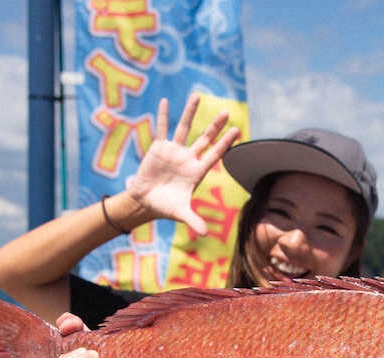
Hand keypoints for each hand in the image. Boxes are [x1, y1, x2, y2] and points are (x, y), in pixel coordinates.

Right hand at [126, 94, 241, 234]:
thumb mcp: (180, 213)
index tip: (237, 130)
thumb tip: (204, 234)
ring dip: (190, 113)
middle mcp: (188, 158)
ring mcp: (174, 151)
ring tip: (197, 96)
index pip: (215, 154)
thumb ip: (193, 221)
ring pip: (184, 128)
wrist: (146, 202)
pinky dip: (162, 116)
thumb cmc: (166, 206)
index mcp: (197, 171)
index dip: (225, 143)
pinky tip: (165, 102)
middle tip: (226, 112)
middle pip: (205, 138)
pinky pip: (162, 129)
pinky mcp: (158, 148)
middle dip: (215, 126)